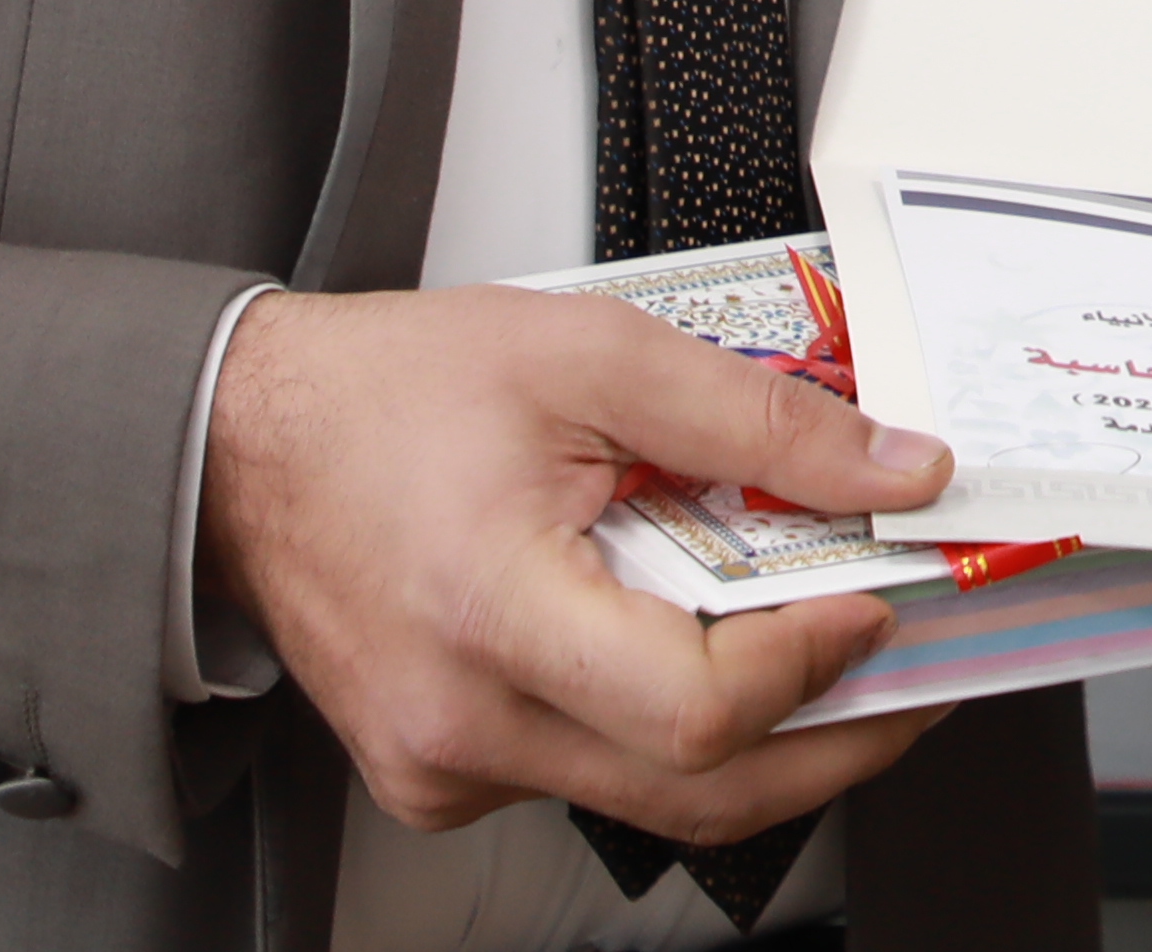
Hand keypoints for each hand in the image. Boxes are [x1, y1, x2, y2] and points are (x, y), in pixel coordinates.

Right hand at [202, 284, 956, 841]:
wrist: (241, 446)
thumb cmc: (386, 394)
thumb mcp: (592, 352)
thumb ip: (759, 415)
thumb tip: (893, 468)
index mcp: (493, 612)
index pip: (697, 709)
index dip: (813, 666)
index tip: (877, 603)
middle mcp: (463, 723)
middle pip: (700, 793)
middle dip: (836, 738)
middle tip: (910, 670)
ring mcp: (449, 766)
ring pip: (654, 799)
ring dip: (760, 735)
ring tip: (822, 644)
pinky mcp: (443, 776)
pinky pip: (589, 779)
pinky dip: (663, 729)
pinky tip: (693, 646)